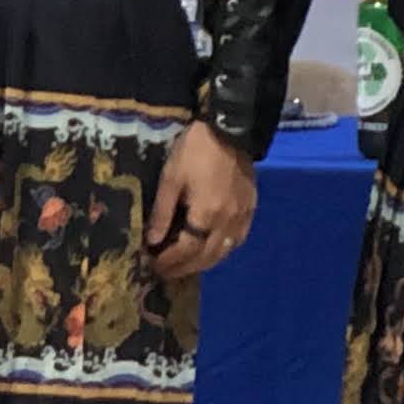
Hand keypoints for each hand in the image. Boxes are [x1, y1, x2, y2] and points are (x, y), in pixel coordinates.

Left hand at [148, 122, 258, 280]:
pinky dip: (222, 251)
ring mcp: (242, 217)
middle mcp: (227, 222)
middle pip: (206, 257)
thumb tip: (153, 241)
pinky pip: (237, 240)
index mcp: (206, 214)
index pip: (186, 250)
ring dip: (203, 263)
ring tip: (185, 265)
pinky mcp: (250, 210)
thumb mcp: (171, 179)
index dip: (169, 261)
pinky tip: (210, 249)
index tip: (153, 266)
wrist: (230, 131)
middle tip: (165, 272)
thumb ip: (162, 213)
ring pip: (224, 252)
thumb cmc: (195, 151)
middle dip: (184, 268)